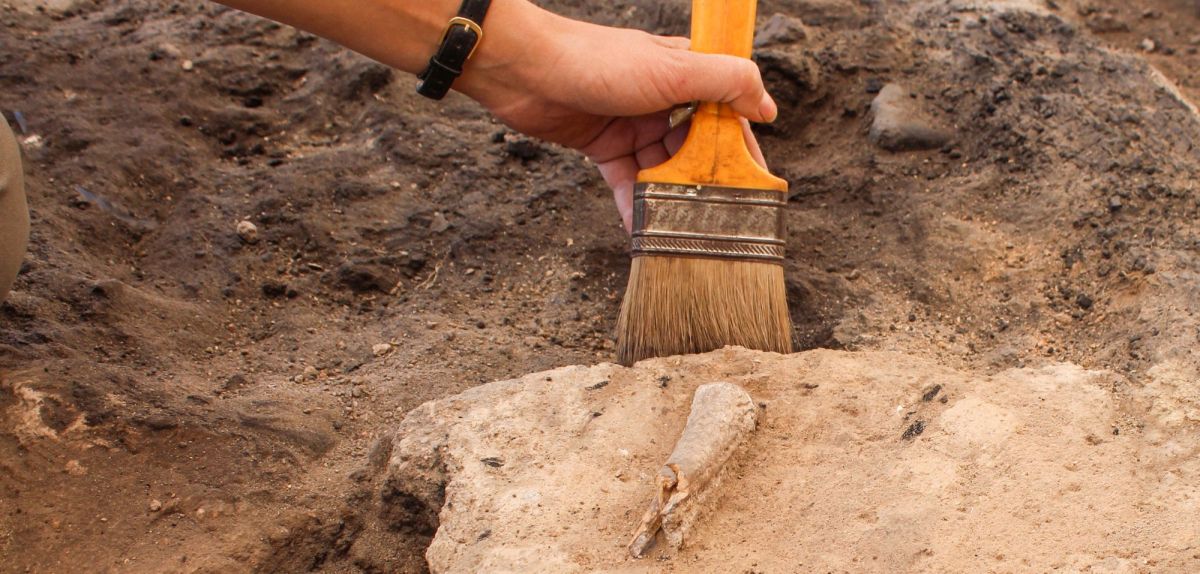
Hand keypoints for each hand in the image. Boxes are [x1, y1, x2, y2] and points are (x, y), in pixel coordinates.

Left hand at [458, 5, 776, 230]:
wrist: (525, 69)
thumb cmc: (598, 60)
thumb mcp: (673, 68)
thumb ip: (726, 82)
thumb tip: (767, 107)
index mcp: (686, 74)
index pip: (727, 114)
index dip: (740, 149)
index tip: (754, 184)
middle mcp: (663, 99)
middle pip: (696, 148)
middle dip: (706, 182)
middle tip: (718, 219)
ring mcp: (632, 123)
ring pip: (663, 170)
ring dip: (672, 199)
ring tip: (684, 231)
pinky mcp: (603, 144)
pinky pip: (628, 182)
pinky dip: (636, 206)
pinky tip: (645, 232)